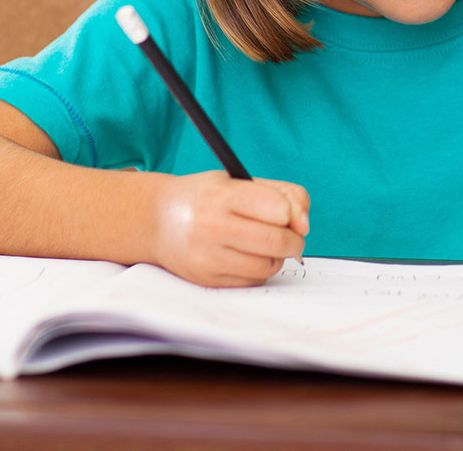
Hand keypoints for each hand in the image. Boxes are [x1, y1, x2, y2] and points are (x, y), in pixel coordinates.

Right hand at [151, 171, 309, 286]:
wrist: (158, 220)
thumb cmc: (206, 197)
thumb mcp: (240, 181)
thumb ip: (282, 194)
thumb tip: (304, 225)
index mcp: (222, 195)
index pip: (278, 209)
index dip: (292, 213)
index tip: (288, 214)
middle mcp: (212, 226)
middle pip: (276, 241)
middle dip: (294, 241)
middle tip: (291, 236)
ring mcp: (207, 256)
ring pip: (267, 265)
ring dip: (278, 257)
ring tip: (268, 245)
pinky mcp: (206, 279)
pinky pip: (252, 281)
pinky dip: (260, 270)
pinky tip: (249, 257)